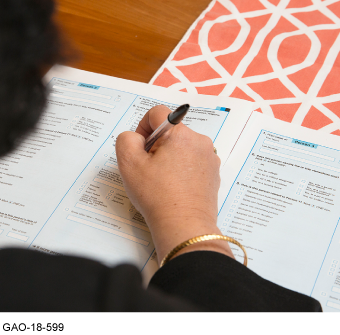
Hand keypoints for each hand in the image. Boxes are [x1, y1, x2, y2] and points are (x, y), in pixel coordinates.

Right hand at [115, 105, 233, 263]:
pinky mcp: (212, 174)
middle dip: (155, 146)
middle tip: (148, 170)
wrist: (183, 226)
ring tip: (161, 182)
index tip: (140, 149)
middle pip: (170, 132)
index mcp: (180, 133)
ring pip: (180, 148)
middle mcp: (199, 141)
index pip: (156, 113)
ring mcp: (209, 158)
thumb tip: (136, 137)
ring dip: (168, 159)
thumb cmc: (158, 196)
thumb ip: (126, 139)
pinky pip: (191, 162)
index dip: (142, 128)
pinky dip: (180, 170)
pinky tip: (173, 188)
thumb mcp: (128, 163)